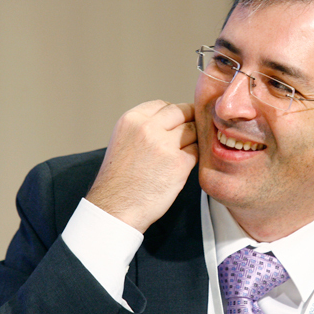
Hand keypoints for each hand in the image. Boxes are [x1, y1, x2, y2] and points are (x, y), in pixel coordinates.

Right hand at [86, 100, 197, 232]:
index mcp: (131, 120)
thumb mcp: (124, 140)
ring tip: (180, 155)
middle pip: (182, 113)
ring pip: (192, 131)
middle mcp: (147, 128)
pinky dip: (193, 158)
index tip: (176, 125)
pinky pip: (197, 151)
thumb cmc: (121, 179)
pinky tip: (182, 168)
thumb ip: (145, 126)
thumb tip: (175, 117)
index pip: (164, 105)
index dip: (174, 115)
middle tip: (189, 136)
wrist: (116, 208)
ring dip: (192, 141)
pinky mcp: (179, 163)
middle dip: (189, 122)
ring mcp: (164, 145)